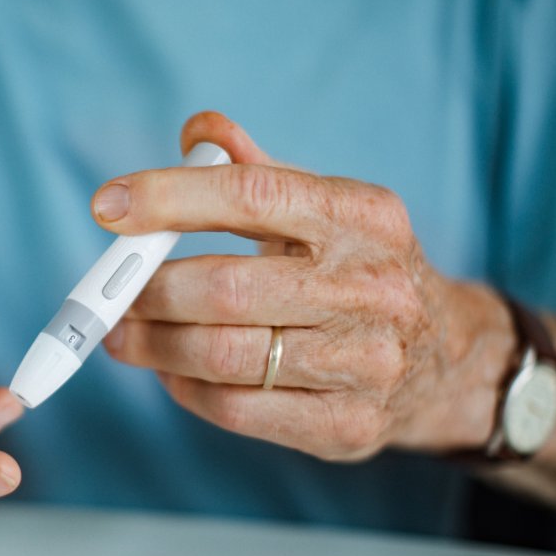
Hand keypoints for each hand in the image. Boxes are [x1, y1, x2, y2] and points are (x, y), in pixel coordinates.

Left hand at [93, 112, 513, 460]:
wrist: (447, 359)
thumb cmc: (358, 269)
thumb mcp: (327, 207)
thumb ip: (258, 171)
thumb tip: (198, 130)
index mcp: (361, 216)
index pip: (251, 194)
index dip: (169, 197)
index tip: (108, 206)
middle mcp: (370, 287)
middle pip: (225, 288)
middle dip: (149, 292)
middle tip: (111, 294)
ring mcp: (364, 362)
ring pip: (222, 355)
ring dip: (154, 344)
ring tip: (125, 334)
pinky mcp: (345, 425)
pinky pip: (235, 409)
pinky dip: (184, 388)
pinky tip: (171, 371)